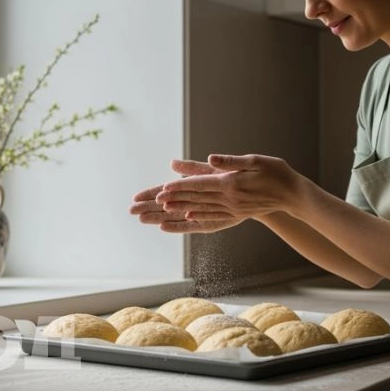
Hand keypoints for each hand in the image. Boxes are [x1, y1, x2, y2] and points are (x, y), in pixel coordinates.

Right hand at [129, 159, 244, 233]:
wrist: (257, 192)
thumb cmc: (236, 177)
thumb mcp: (214, 171)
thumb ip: (193, 170)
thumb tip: (172, 164)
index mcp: (192, 185)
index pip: (166, 190)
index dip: (150, 194)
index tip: (135, 197)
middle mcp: (193, 200)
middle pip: (166, 205)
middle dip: (148, 207)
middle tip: (131, 210)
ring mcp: (200, 212)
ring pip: (174, 216)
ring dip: (158, 217)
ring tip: (142, 219)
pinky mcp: (209, 222)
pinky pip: (191, 225)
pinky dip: (177, 226)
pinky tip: (163, 226)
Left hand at [155, 154, 307, 221]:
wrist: (292, 194)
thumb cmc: (276, 172)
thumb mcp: (255, 160)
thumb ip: (231, 161)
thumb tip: (210, 158)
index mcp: (231, 183)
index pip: (200, 185)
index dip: (180, 186)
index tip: (163, 188)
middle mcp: (229, 199)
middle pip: (196, 198)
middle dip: (174, 199)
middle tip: (155, 199)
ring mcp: (232, 208)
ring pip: (202, 208)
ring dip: (181, 209)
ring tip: (164, 209)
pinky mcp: (237, 213)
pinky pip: (214, 216)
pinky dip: (199, 216)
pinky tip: (188, 217)